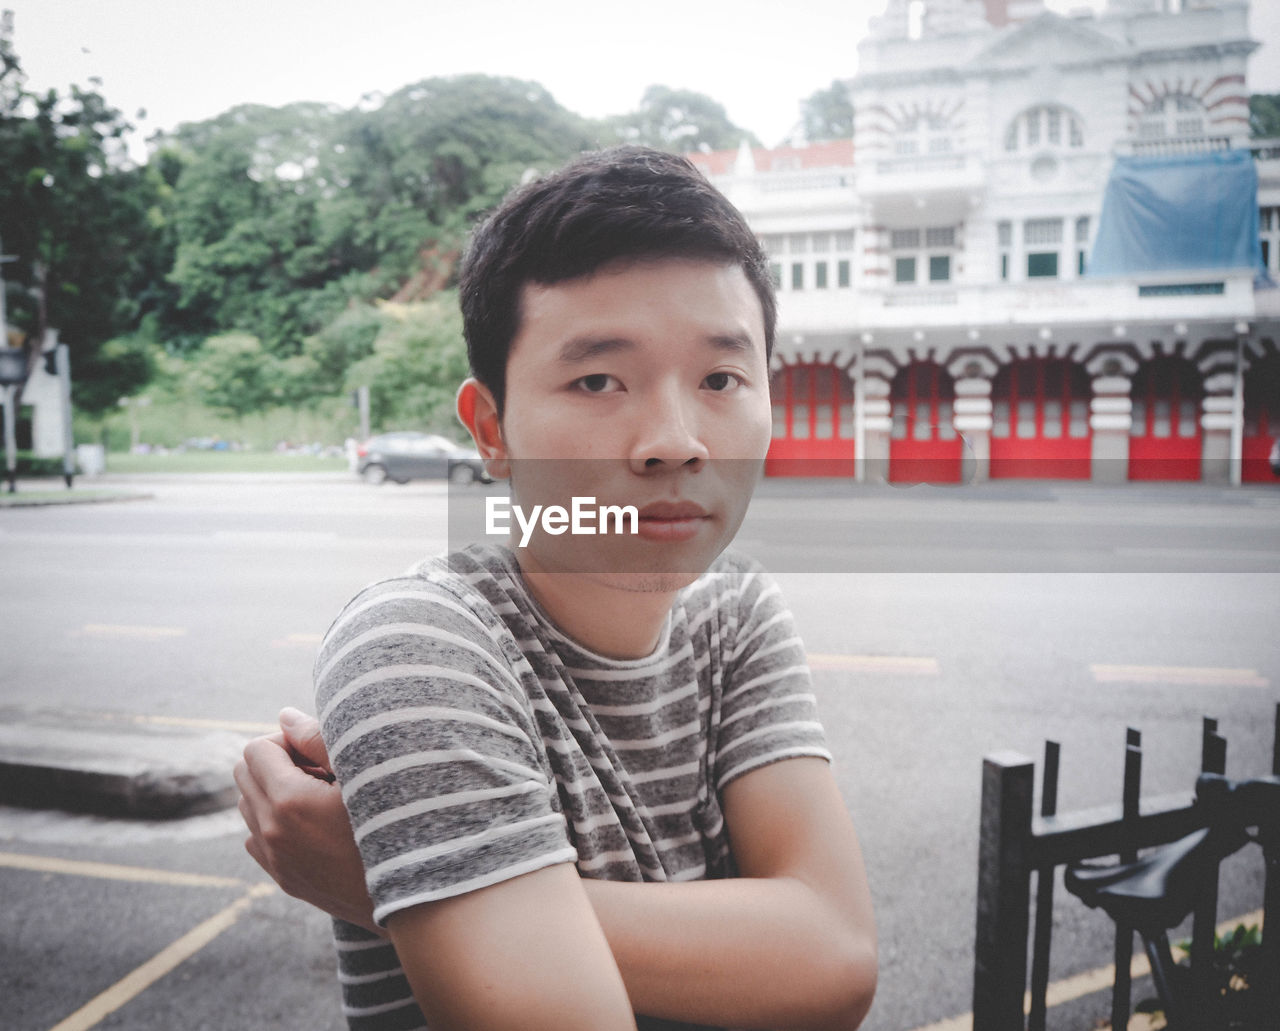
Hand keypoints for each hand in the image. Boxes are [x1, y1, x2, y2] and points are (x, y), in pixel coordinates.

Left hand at [234, 707, 380, 934]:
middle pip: (244, 774)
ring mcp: (276, 860)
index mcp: (289, 801)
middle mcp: (272, 833)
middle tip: (318, 767)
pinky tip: (313, 823)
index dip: (285, 740)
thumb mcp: (363, 773)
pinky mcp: (284, 879)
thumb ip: (317, 739)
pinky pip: (256, 839)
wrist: (414, 894)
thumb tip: (284, 715)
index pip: (255, 749)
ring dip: (273, 791)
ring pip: (247, 807)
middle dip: (275, 761)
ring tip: (319, 794)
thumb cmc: (397, 821)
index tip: (316, 750)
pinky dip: (273, 822)